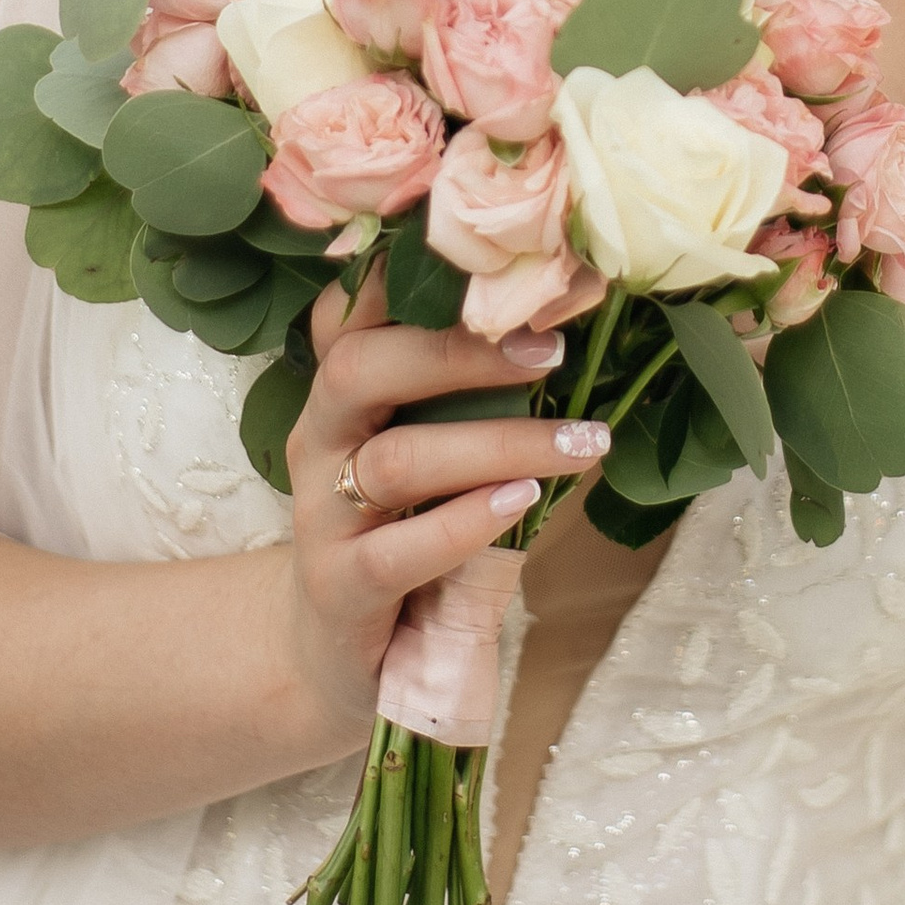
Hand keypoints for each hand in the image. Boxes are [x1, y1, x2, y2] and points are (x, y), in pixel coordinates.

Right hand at [280, 276, 604, 754]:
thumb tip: (567, 331)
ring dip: (499, 444)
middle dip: (460, 351)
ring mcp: (322, 516)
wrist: (340, 652)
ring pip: (398, 461)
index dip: (402, 274)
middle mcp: (321, 438)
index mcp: (343, 392)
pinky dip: (465, 522)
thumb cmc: (406, 530)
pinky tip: (522, 506)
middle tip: (552, 351)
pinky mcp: (341, 587)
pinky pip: (398, 549)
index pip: (352, 312)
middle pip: (362, 367)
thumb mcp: (428, 453)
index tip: (484, 252)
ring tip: (582, 443)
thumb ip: (468, 398)